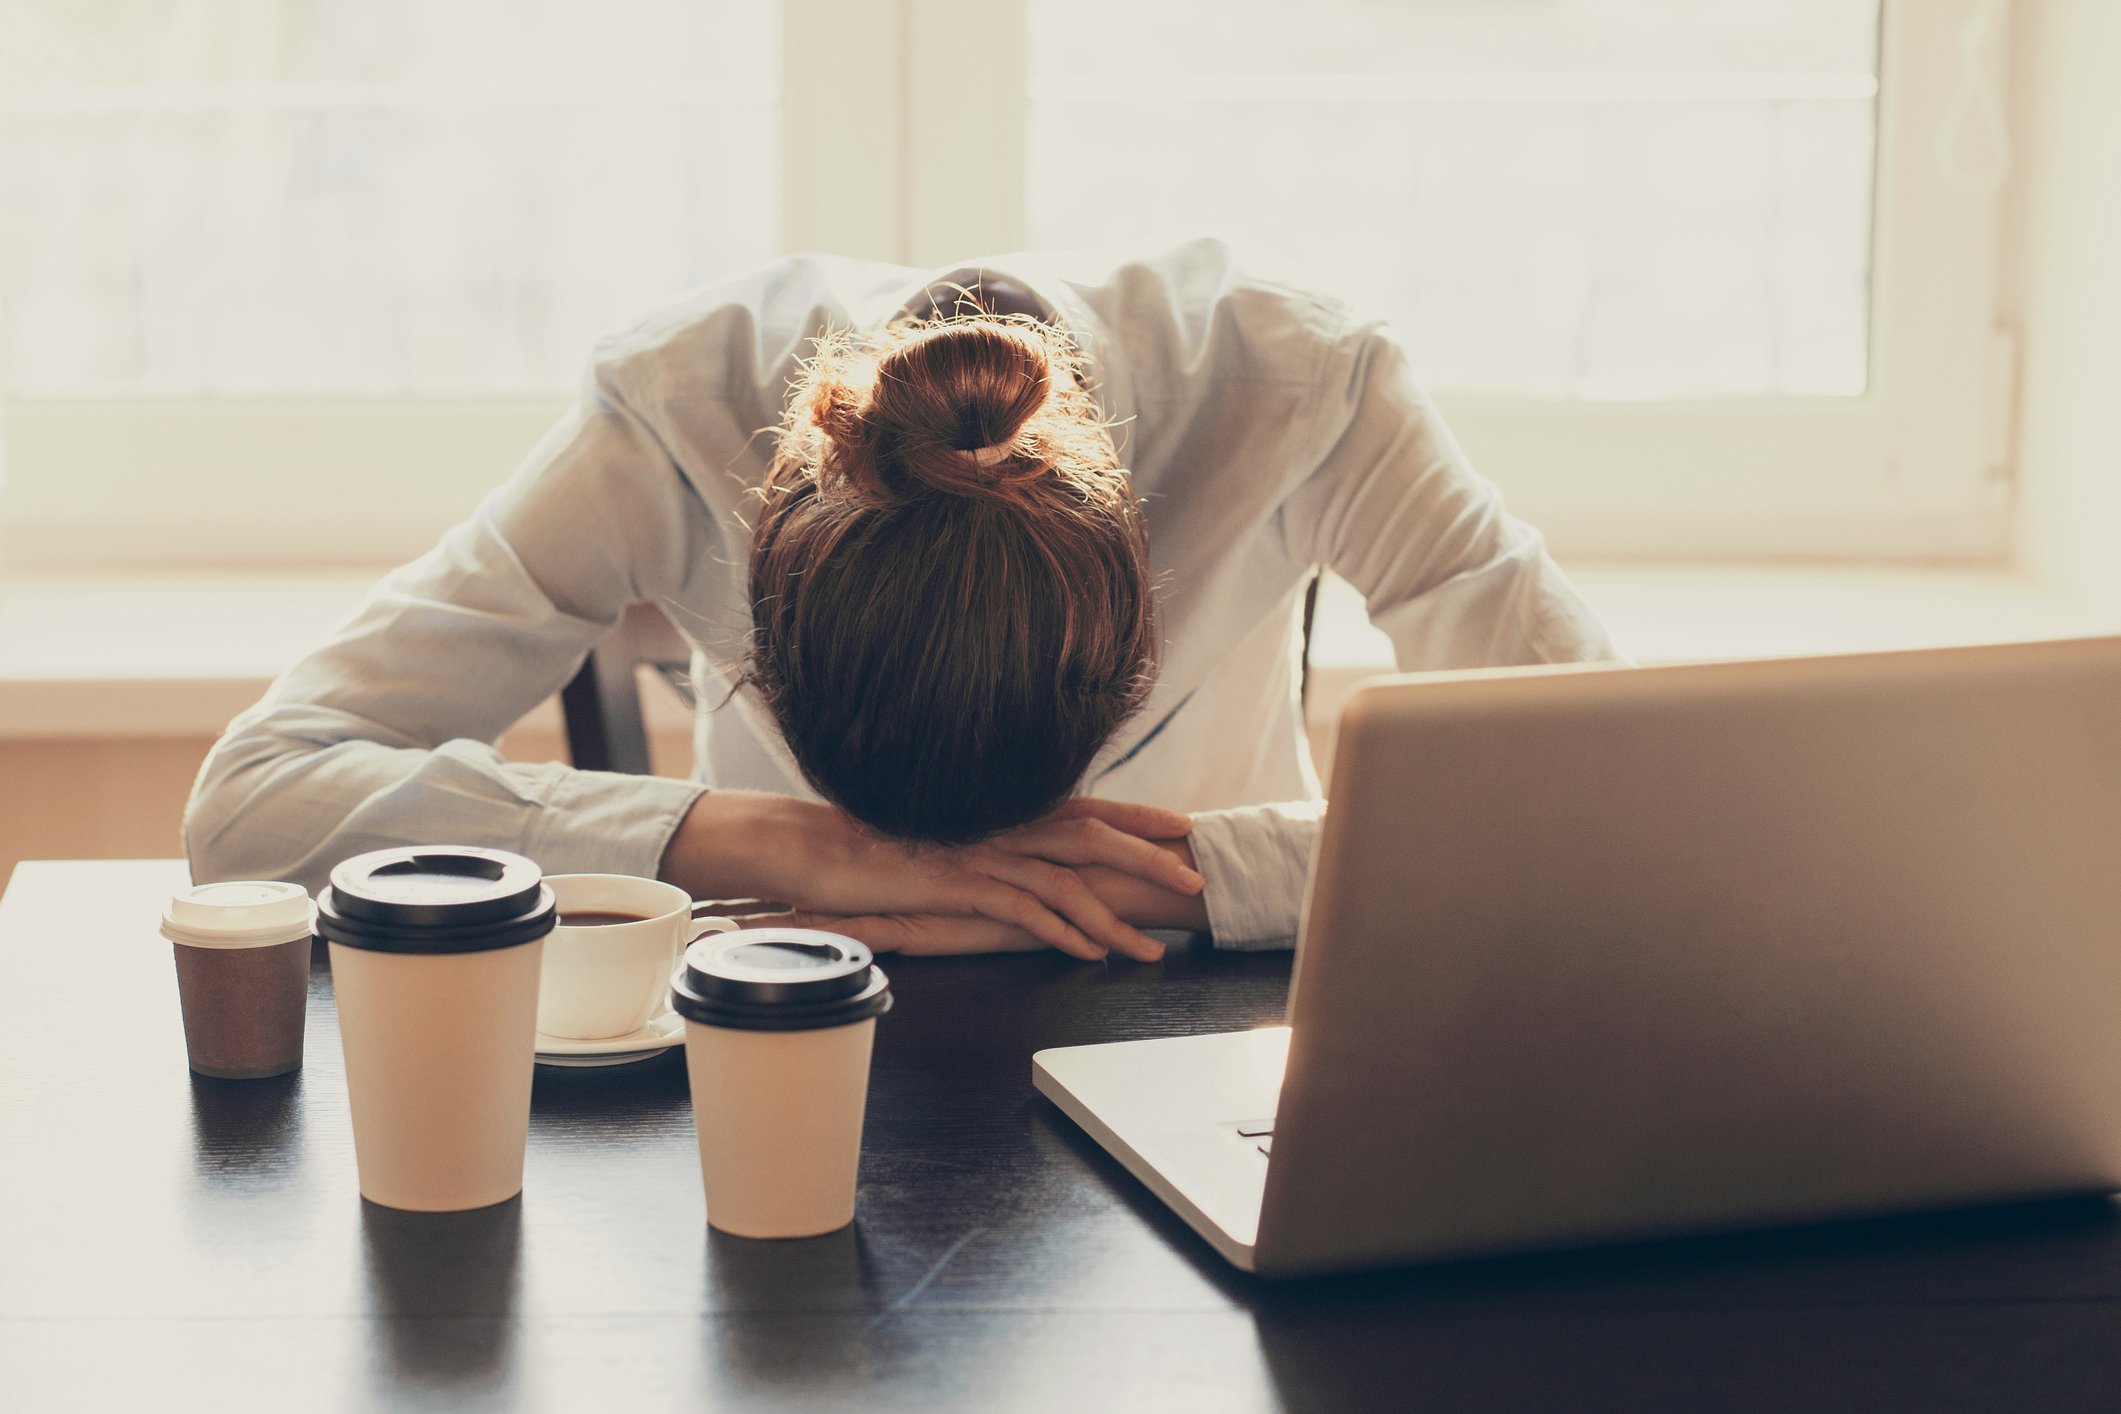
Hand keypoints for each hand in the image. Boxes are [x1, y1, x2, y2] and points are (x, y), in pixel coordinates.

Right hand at [778, 837, 1210, 958]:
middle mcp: (999, 825)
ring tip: (1153, 947)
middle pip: (1092, 834)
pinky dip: (1064, 933)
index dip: (1135, 814)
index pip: (1082, 806)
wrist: (813, 846)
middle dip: (1149, 856)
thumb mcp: (943, 841)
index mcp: (1000, 810)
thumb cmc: (873, 847)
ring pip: (1068, 880)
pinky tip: (1091, 954)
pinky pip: (1025, 910)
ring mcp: (981, 853)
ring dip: (1116, 916)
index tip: (1180, 824)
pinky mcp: (958, 884)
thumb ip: (985, 845)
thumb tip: (1019, 861)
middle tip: (1194, 879)